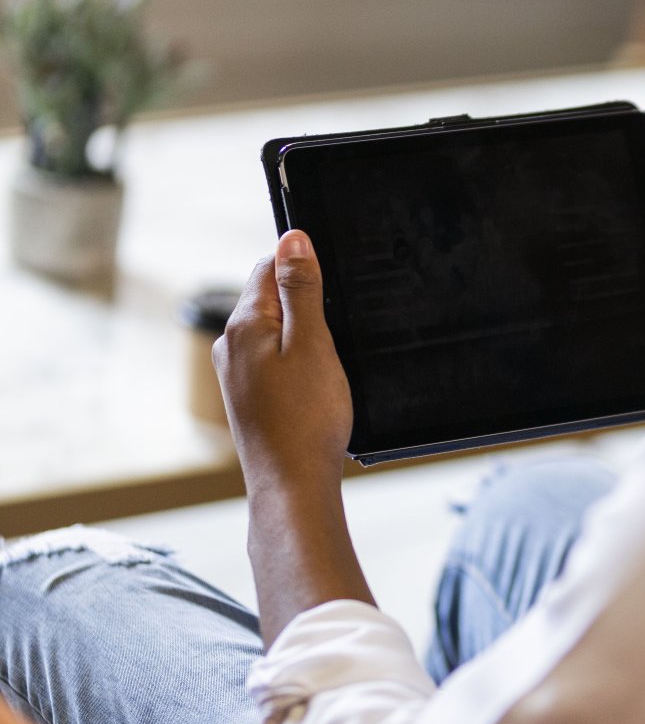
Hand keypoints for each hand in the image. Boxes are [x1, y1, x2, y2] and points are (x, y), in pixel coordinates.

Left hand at [214, 230, 352, 495]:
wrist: (292, 485)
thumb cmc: (307, 419)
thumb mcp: (314, 343)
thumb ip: (301, 288)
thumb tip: (292, 238)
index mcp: (244, 324)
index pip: (268, 265)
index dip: (303, 268)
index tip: (332, 291)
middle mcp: (229, 345)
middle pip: (269, 297)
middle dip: (305, 304)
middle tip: (335, 335)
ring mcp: (234, 372)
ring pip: (272, 331)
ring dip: (301, 337)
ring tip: (325, 368)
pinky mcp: (245, 396)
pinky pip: (271, 360)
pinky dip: (295, 363)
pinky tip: (313, 388)